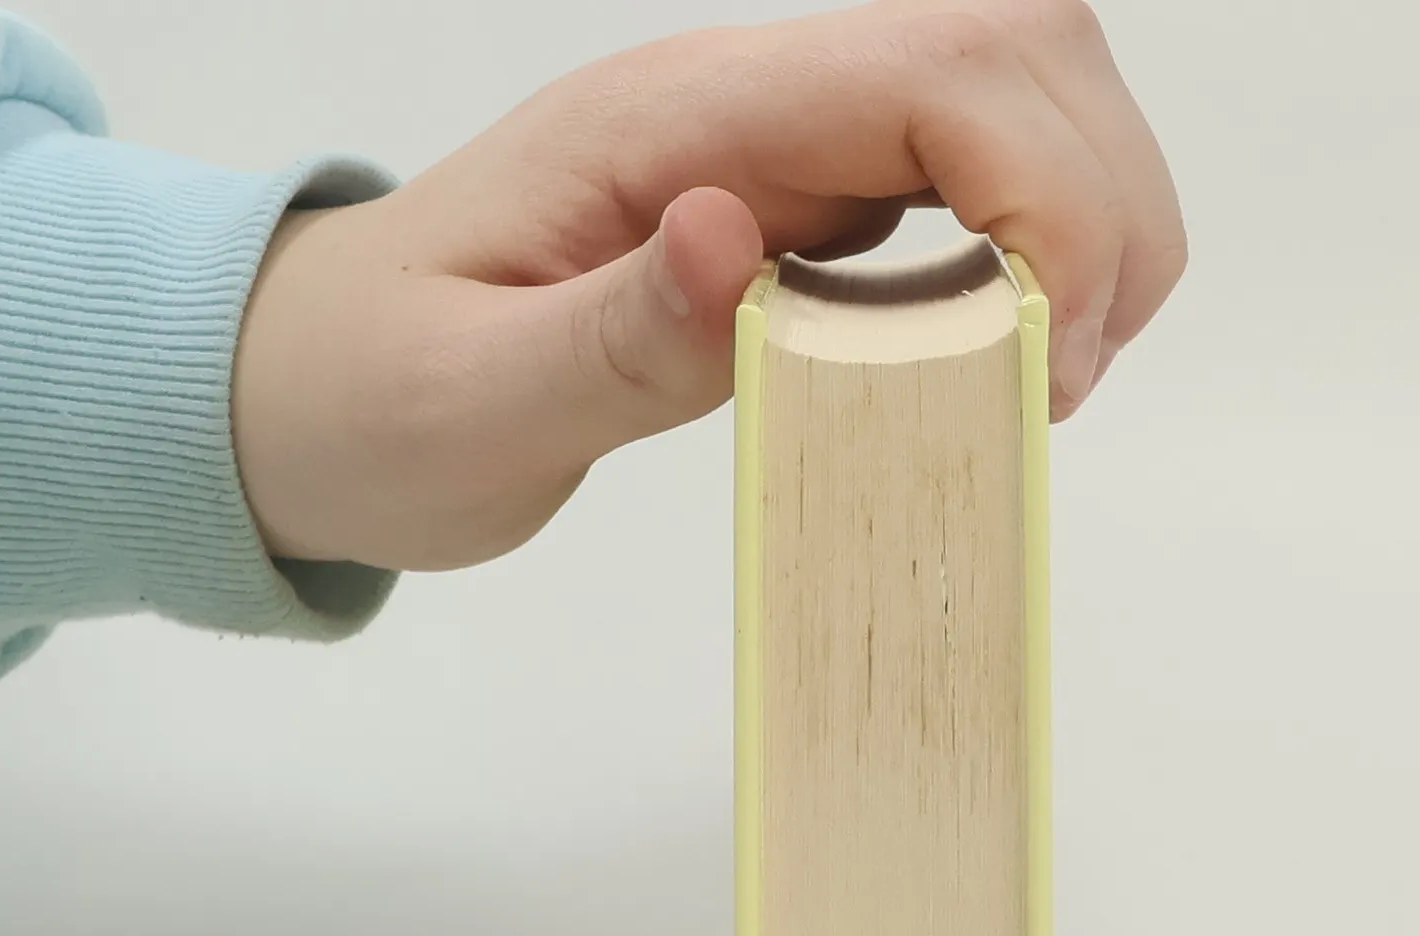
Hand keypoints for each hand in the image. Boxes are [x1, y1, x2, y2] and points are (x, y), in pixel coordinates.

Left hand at [233, 0, 1186, 571]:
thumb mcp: (466, 404)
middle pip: (1019, 46)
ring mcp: (783, 149)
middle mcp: (749, 107)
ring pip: (1019, 98)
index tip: (1051, 351)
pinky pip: (969, 181)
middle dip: (1101, 200)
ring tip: (1054, 373)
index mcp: (674, 124)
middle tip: (1068, 377)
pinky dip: (1034, 257)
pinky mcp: (801, 207)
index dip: (1047, 188)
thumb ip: (608, 337)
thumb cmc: (373, 400)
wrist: (318, 391)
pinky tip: (1007, 353)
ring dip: (1088, 222)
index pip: (935, 68)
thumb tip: (737, 240)